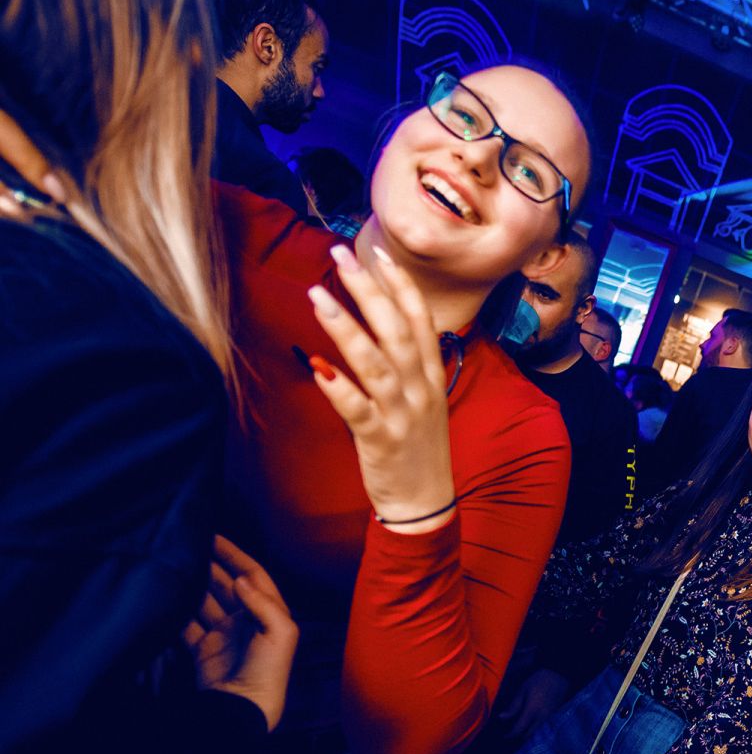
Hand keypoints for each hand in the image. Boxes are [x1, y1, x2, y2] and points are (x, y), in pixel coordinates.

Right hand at [182, 536, 298, 730]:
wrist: (243, 708)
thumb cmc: (269, 670)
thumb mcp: (280, 633)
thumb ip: (263, 603)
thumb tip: (240, 578)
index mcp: (269, 612)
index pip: (252, 575)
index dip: (235, 555)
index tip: (214, 537)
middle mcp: (246, 620)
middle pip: (225, 584)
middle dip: (211, 564)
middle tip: (189, 544)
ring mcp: (223, 634)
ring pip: (205, 600)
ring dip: (193, 583)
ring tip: (175, 563)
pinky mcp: (203, 649)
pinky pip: (188, 624)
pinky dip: (178, 610)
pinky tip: (166, 595)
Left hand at [308, 244, 455, 533]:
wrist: (426, 502)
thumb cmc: (417, 446)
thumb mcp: (422, 398)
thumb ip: (404, 363)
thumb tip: (375, 323)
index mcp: (431, 375)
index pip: (418, 319)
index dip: (399, 284)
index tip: (377, 251)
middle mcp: (420, 389)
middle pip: (395, 331)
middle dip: (368, 290)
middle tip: (340, 256)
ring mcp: (402, 415)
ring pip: (376, 365)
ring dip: (348, 330)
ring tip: (320, 297)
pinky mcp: (381, 442)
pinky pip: (358, 412)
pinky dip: (340, 390)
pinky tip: (318, 368)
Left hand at [497, 668, 571, 742]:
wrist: (558, 675)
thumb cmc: (538, 681)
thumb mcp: (522, 691)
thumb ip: (513, 706)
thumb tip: (501, 718)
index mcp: (531, 711)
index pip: (519, 729)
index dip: (510, 734)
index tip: (504, 736)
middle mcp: (541, 718)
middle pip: (529, 734)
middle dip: (519, 736)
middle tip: (511, 732)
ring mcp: (548, 717)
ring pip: (536, 731)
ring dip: (527, 732)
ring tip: (520, 727)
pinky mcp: (552, 715)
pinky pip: (542, 726)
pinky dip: (534, 727)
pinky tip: (530, 722)